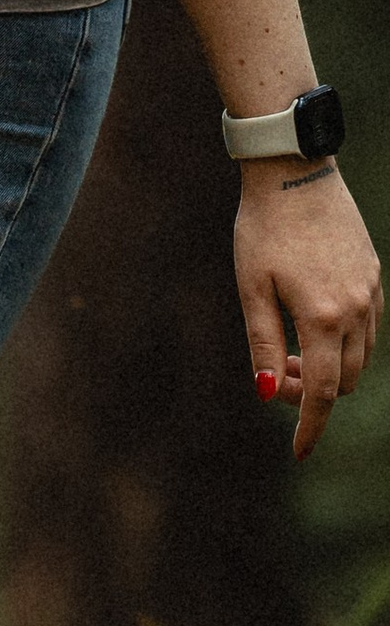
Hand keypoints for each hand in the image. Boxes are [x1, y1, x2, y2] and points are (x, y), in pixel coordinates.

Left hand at [237, 160, 381, 459]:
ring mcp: (370, 290)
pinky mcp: (374, 274)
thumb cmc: (262, 230)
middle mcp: (356, 308)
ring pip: (360, 356)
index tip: (298, 452)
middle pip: (345, 380)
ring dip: (330, 368)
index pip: (324, 392)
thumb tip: (269, 393)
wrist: (294, 173)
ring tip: (291, 351)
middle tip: (279, 375)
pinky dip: (343, 342)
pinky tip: (313, 326)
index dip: (310, 427)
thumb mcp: (251, 290)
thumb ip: (263, 345)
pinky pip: (367, 327)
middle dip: (314, 392)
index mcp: (323, 317)